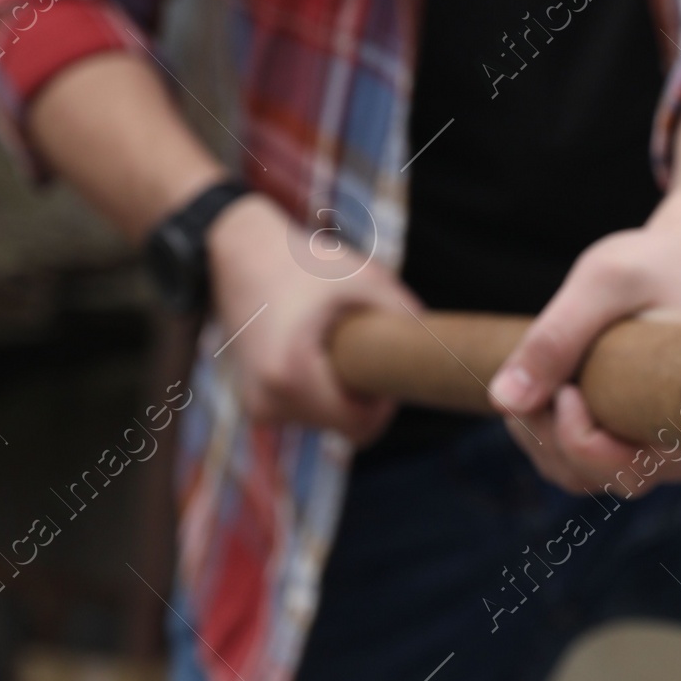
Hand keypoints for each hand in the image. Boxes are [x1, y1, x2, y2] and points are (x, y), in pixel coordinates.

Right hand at [207, 192, 414, 442]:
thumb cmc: (303, 262)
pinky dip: (318, 390)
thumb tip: (440, 350)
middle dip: (360, 396)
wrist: (240, 252)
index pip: (359, 428)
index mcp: (291, 375)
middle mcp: (268, 400)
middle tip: (361, 345)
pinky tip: (312, 350)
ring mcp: (256, 404)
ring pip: (323, 421)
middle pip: (342, 427)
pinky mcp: (254, 401)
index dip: (384, 406)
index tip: (386, 367)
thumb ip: (404, 314)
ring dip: (338, 393)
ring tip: (330, 342)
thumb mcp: (364, 278)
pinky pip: (304, 411)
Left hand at [486, 183, 680, 494]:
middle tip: (543, 367)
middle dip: (546, 428)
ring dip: (538, 429)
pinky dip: (543, 429)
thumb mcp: (605, 282)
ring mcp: (653, 453)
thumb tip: (502, 401)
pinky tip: (545, 383)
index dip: (577, 437)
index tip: (567, 385)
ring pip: (575, 474)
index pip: (624, 470)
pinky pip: (572, 462)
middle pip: (593, 476)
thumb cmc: (654, 266)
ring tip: (543, 370)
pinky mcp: (627, 443)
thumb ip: (557, 336)